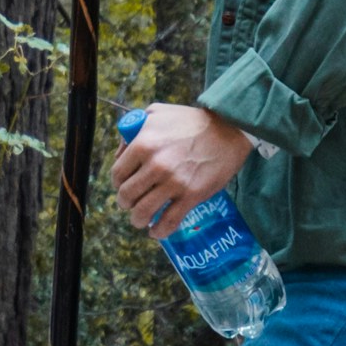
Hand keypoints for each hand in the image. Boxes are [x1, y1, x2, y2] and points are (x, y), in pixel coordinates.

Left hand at [111, 102, 254, 232]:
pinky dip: (159, 231)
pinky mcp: (191, 195)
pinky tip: (156, 231)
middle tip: (131, 203)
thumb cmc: (190, 121)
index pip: (118, 173)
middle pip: (127, 195)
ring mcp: (174, 182)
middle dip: (125, 203)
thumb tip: (120, 153)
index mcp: (143, 143)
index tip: (123, 186)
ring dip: (138, 219)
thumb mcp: (156, 113)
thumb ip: (133, 129)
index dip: (117, 183)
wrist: (228, 130)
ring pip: (143, 212)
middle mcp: (156, 165)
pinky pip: (169, 221)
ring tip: (141, 219)